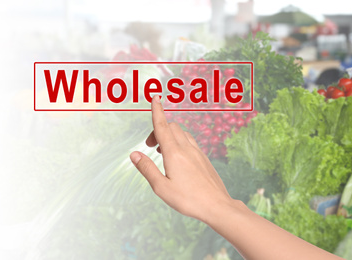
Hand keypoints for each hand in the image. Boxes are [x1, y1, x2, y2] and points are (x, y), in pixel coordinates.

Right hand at [129, 95, 233, 221]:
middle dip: (158, 130)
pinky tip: (177, 157)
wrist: (217, 205)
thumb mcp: (161, 187)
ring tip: (161, 152)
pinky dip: (179, 142)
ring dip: (169, 136)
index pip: (162, 126)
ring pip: (182, 133)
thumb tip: (134, 154)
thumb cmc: (188, 199)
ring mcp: (198, 152)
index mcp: (174, 153)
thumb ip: (147, 169)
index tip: (155, 97)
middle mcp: (187, 149)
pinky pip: (190, 142)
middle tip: (150, 146)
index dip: (157, 111)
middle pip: (171, 127)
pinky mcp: (204, 158)